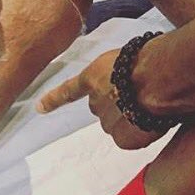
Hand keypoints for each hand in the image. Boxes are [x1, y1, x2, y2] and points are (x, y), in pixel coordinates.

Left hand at [36, 49, 163, 149]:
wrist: (155, 77)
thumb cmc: (146, 59)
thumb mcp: (126, 56)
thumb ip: (121, 70)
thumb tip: (134, 81)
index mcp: (94, 76)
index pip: (70, 90)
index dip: (54, 100)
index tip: (39, 108)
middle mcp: (96, 101)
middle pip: (105, 109)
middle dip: (118, 105)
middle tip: (140, 95)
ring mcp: (108, 121)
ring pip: (120, 125)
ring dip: (132, 119)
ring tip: (151, 105)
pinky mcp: (123, 138)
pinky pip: (134, 137)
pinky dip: (143, 132)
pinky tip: (154, 119)